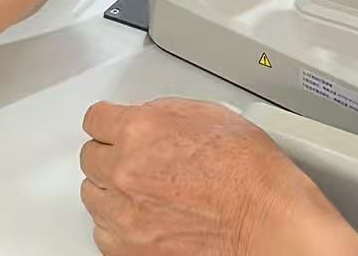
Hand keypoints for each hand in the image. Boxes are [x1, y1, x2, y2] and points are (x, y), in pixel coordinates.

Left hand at [81, 99, 357, 255]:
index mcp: (142, 130)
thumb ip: (166, 115)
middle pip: (90, 157)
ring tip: (144, 191)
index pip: (95, 119)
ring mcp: (124, 213)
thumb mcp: (211, 116)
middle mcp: (126, 170)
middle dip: (112, 155)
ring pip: (93, 196)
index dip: (108, 123)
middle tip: (136, 160)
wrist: (266, 222)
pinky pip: (103, 232)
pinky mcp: (128, 248)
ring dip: (113, 190)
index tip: (112, 128)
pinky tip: (144, 217)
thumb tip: (149, 118)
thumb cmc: (251, 175)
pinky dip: (118, 225)